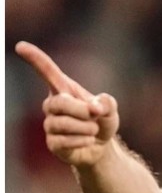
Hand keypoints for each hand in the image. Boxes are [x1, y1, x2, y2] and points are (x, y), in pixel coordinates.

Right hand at [15, 41, 119, 166]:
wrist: (101, 146)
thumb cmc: (102, 120)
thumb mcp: (110, 108)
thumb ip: (106, 102)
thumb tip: (94, 108)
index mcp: (64, 90)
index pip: (48, 72)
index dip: (36, 59)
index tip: (21, 46)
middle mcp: (52, 104)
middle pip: (58, 103)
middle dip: (80, 110)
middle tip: (95, 115)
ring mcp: (50, 124)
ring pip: (62, 124)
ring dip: (85, 128)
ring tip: (94, 130)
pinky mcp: (52, 142)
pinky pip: (63, 141)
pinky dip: (82, 141)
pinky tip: (88, 140)